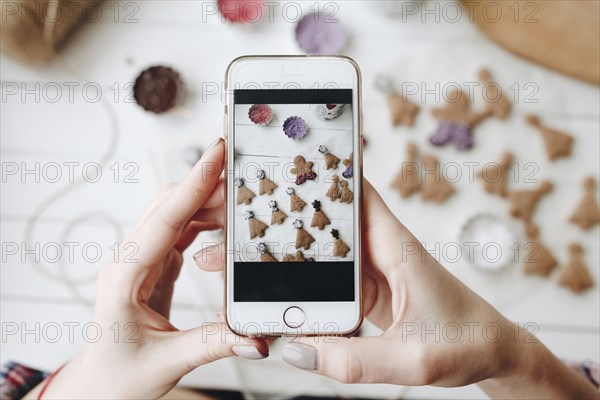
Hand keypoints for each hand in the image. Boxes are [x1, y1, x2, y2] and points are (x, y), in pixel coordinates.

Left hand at [41, 138, 267, 399]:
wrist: (99, 385)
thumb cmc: (118, 376)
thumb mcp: (167, 362)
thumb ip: (214, 344)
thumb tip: (255, 336)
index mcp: (125, 277)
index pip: (165, 219)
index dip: (194, 184)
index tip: (217, 155)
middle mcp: (132, 261)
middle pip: (170, 206)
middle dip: (205, 184)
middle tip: (242, 171)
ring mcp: (143, 261)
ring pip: (176, 214)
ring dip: (207, 201)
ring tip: (240, 197)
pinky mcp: (156, 267)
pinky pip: (181, 232)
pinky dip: (204, 220)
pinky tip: (224, 221)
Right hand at [278, 180, 595, 397]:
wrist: (492, 354)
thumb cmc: (467, 343)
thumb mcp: (410, 359)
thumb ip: (352, 360)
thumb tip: (297, 350)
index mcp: (395, 247)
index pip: (356, 192)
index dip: (322, 171)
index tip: (284, 159)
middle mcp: (380, 251)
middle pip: (328, 218)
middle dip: (289, 211)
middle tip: (245, 210)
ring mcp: (371, 271)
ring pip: (324, 248)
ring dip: (291, 246)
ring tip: (248, 247)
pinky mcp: (367, 290)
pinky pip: (328, 278)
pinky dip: (304, 280)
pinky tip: (278, 287)